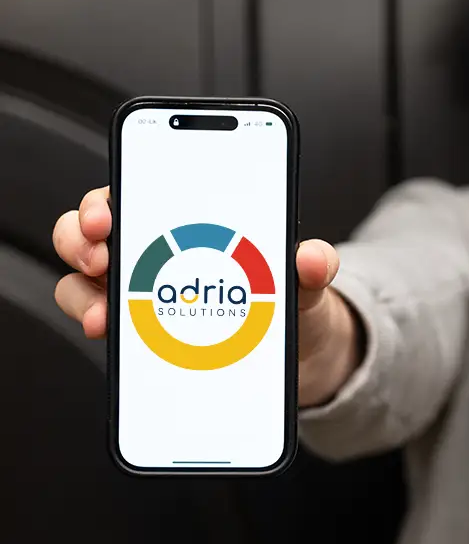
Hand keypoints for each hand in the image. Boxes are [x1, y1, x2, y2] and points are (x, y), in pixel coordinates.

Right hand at [53, 187, 360, 405]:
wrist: (302, 352)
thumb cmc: (294, 299)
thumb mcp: (307, 279)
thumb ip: (313, 264)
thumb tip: (312, 258)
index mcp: (193, 223)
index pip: (135, 191)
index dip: (110, 198)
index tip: (106, 214)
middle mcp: (158, 253)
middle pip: (94, 232)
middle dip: (81, 239)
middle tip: (98, 259)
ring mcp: (147, 295)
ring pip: (86, 282)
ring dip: (84, 295)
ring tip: (105, 318)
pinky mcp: (147, 336)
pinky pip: (109, 329)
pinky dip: (107, 335)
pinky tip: (126, 350)